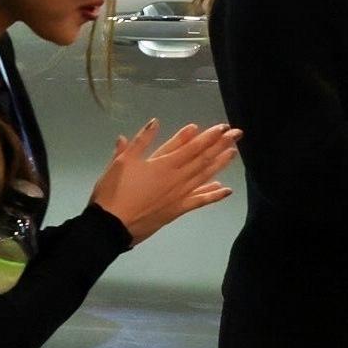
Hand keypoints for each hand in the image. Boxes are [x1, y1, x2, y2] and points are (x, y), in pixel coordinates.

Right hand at [92, 120, 236, 243]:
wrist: (111, 224)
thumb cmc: (114, 192)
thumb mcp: (122, 162)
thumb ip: (139, 141)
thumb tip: (154, 122)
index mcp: (163, 164)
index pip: (191, 147)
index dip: (208, 137)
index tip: (222, 127)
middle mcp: (176, 178)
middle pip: (202, 159)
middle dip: (220, 145)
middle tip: (237, 134)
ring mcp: (179, 195)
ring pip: (204, 176)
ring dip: (220, 164)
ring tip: (234, 152)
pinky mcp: (177, 210)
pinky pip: (199, 201)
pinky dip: (213, 195)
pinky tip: (226, 190)